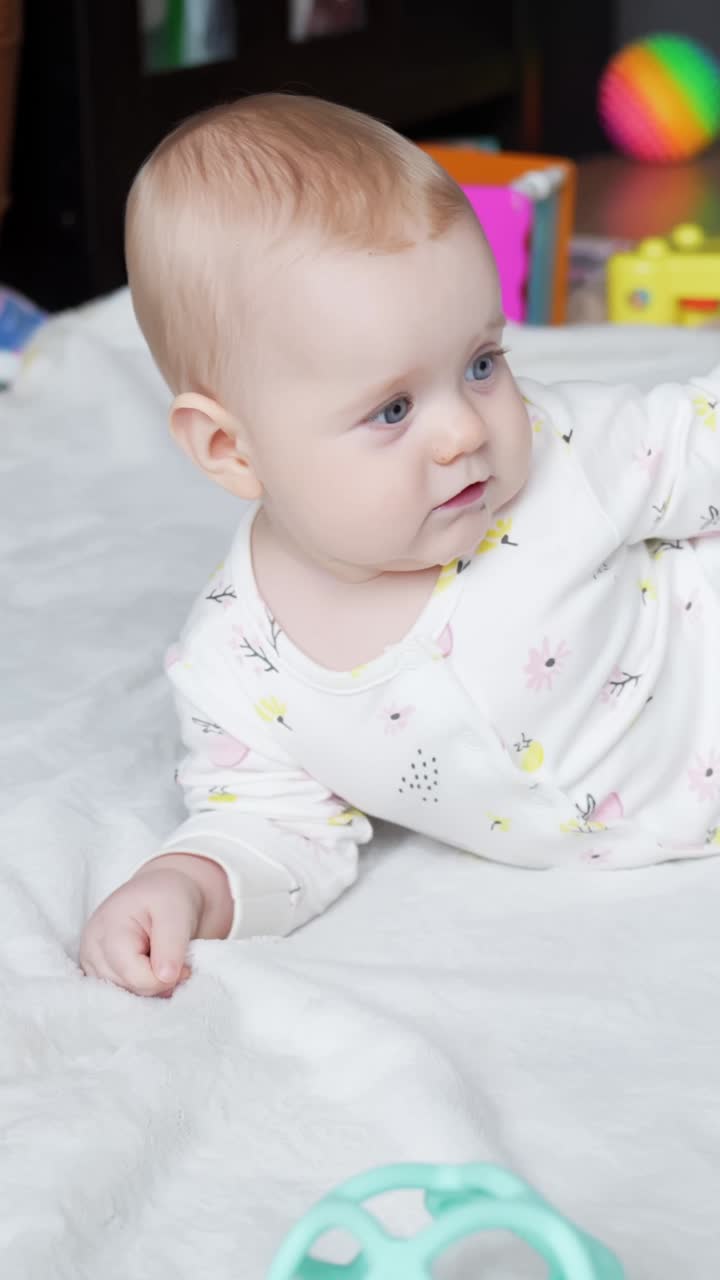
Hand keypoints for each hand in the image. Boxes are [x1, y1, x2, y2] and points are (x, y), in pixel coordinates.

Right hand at [79, 854, 233, 996]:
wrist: (160, 890)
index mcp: (107, 929)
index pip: (134, 976)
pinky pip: (120, 993)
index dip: (164, 980)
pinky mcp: (97, 971)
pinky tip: (151, 968)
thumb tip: (166, 978)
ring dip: (149, 985)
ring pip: (123, 995)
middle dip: (158, 982)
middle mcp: (92, 948)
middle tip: (178, 961)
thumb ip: (171, 945)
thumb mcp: (177, 913)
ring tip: (162, 959)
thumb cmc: (168, 897)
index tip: (186, 967)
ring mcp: (90, 961)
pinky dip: (140, 986)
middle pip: (127, 988)